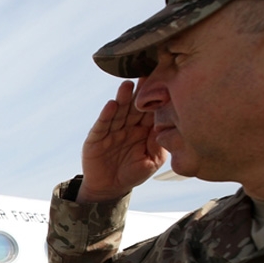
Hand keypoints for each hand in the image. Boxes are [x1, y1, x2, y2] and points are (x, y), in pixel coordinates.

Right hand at [78, 80, 166, 202]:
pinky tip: (111, 105)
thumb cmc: (134, 173)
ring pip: (118, 111)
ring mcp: (112, 130)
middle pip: (135, 105)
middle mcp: (128, 125)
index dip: (156, 96)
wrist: (110, 189)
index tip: (164, 79)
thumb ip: (159, 143)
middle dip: (139, 91)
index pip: (151, 109)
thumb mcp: (152, 160)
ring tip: (127, 86)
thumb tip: (167, 126)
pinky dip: (106, 115)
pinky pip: (102, 125)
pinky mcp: (96, 138)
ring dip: (123, 98)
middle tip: (146, 73)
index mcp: (144, 128)